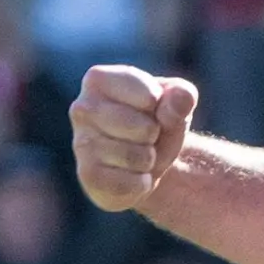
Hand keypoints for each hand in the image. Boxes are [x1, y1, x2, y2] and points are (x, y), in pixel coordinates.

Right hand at [72, 64, 195, 216]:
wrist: (147, 163)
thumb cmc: (157, 123)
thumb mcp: (176, 105)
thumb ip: (182, 95)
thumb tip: (182, 97)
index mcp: (99, 80)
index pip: (149, 96)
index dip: (161, 108)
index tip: (152, 109)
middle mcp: (82, 108)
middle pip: (144, 129)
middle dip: (155, 136)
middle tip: (146, 136)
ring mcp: (81, 143)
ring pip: (137, 158)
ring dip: (149, 160)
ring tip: (139, 155)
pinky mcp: (87, 176)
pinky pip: (130, 183)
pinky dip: (142, 183)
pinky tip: (132, 175)